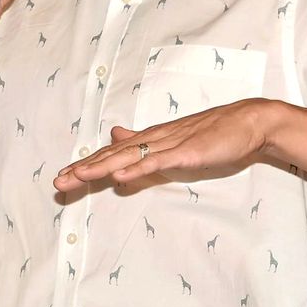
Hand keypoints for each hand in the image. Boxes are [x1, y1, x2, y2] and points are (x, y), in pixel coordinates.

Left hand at [52, 100, 281, 191]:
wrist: (248, 123)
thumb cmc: (214, 134)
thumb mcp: (172, 140)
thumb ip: (144, 141)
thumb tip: (116, 136)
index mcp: (151, 140)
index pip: (113, 154)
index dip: (88, 165)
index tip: (64, 177)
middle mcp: (155, 140)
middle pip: (113, 156)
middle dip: (85, 169)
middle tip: (58, 182)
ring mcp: (170, 145)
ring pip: (130, 157)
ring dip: (103, 167)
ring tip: (78, 177)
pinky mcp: (187, 153)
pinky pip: (159, 162)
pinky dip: (139, 168)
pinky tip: (121, 176)